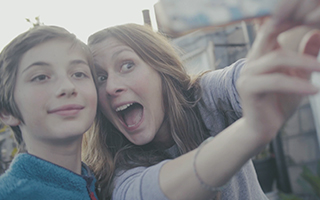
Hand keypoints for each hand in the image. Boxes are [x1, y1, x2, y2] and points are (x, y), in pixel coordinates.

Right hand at [237, 2, 319, 143]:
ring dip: (304, 63)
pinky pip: (274, 81)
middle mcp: (252, 60)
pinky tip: (314, 90)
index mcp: (261, 55)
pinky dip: (296, 84)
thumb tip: (316, 35)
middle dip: (293, 27)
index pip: (271, 27)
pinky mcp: (248, 89)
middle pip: (270, 33)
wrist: (264, 128)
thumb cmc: (280, 102)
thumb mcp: (298, 77)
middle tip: (317, 27)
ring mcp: (247, 74)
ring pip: (277, 58)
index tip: (311, 17)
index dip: (288, 18)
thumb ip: (305, 57)